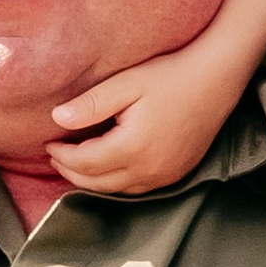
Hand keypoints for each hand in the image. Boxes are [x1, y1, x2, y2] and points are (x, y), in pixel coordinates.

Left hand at [50, 37, 243, 197]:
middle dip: (72, 172)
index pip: (85, 162)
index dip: (62, 155)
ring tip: (76, 163)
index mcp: (133, 147)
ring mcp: (165, 176)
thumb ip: (91, 104)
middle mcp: (149, 169)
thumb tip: (58, 119)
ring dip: (93, 180)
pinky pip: (138, 188)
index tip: (49, 143)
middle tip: (56, 156)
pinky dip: (116, 182)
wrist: (216, 79)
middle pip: (98, 183)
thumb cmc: (172, 76)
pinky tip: (108, 167)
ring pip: (117, 190)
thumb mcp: (127, 83)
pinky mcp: (176, 174)